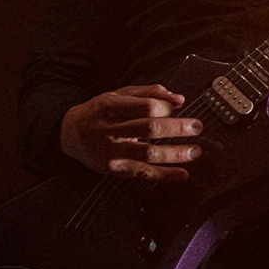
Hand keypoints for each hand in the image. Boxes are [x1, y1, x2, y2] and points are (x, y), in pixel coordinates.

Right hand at [59, 83, 202, 181]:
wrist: (71, 134)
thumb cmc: (99, 112)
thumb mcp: (118, 95)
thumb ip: (148, 93)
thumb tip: (178, 99)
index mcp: (111, 107)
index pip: (144, 106)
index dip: (165, 108)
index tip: (178, 108)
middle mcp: (110, 130)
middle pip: (149, 129)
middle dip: (177, 128)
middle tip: (197, 126)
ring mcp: (112, 151)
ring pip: (148, 153)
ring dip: (175, 154)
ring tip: (195, 151)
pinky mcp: (115, 169)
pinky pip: (144, 173)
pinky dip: (165, 175)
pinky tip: (182, 174)